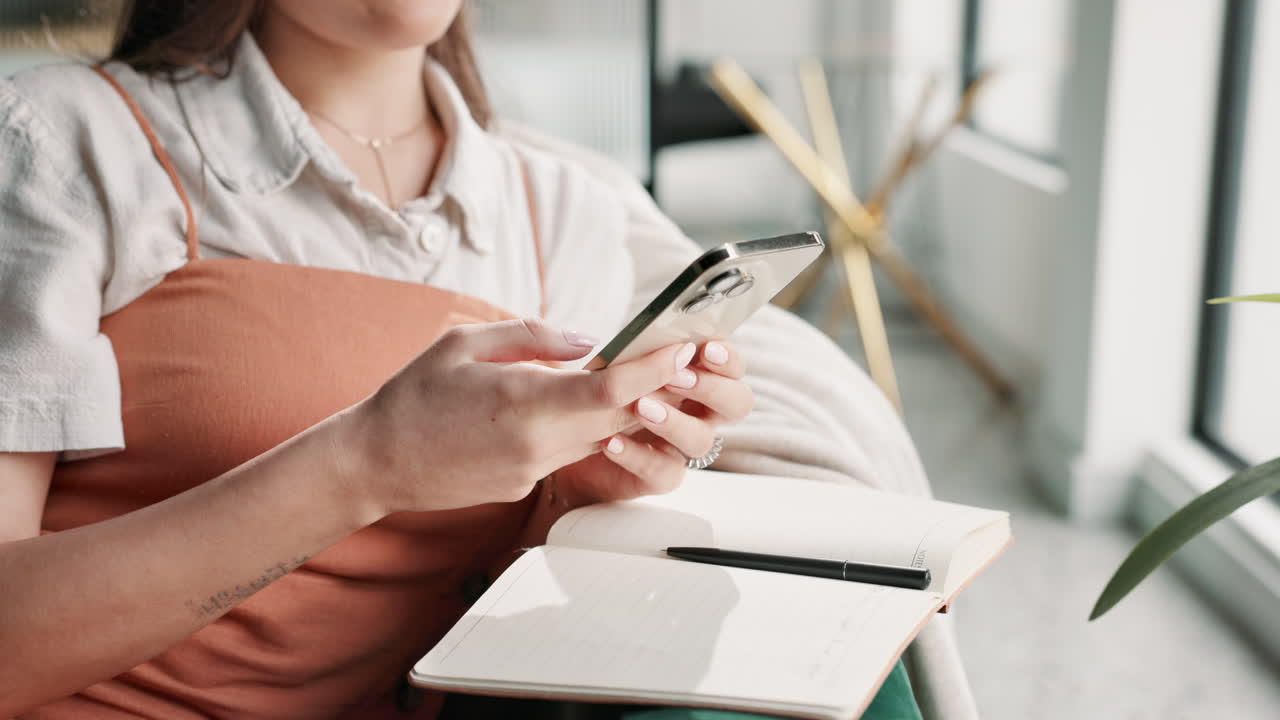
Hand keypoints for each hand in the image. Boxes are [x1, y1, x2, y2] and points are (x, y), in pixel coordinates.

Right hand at [337, 318, 696, 516]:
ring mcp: (532, 470)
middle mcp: (535, 442)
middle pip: (621, 418)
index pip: (611, 389)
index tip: (681, 347)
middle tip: (681, 359)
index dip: (654, 369)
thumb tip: (589, 340)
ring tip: (647, 378)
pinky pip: (571, 454)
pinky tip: (589, 408)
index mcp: (520, 400)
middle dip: (657, 390)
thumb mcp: (463, 343)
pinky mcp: (525, 486)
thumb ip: (531, 336)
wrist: (375, 463)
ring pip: (602, 440)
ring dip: (628, 412)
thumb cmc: (412, 396)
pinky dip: (590, 431)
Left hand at [552, 340, 752, 506]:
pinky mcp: (657, 475)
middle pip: (736, 403)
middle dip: (711, 388)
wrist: (562, 444)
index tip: (705, 349)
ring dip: (675, 422)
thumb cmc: (591, 391)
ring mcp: (679, 445)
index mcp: (695, 375)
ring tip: (639, 407)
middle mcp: (697, 411)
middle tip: (675, 378)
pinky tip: (611, 442)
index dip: (727, 359)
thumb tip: (614, 339)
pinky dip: (639, 456)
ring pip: (702, 440)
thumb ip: (620, 348)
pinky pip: (664, 472)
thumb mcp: (601, 361)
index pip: (732, 366)